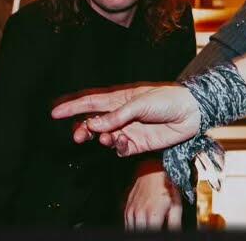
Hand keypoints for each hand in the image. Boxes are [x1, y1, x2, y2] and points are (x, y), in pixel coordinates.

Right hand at [52, 84, 200, 156]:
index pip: (90, 102)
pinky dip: (115, 147)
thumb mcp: (139, 103)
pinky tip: (119, 142)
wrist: (190, 113)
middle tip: (77, 136)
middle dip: (82, 128)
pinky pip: (119, 148)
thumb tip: (94, 125)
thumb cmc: (167, 99)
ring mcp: (128, 129)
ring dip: (99, 138)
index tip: (54, 112)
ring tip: (102, 138)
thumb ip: (116, 115)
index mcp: (119, 98)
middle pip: (93, 122)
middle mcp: (121, 114)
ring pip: (104, 137)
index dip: (72, 106)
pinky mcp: (137, 144)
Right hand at [125, 165, 181, 230]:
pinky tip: (141, 223)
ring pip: (131, 229)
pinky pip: (126, 223)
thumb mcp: (176, 205)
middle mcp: (139, 214)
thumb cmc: (166, 186)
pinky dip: (133, 225)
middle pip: (141, 232)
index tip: (161, 231)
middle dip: (148, 232)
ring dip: (140, 228)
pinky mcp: (127, 208)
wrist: (154, 170)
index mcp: (153, 215)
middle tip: (156, 226)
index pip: (152, 233)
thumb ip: (175, 223)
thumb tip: (177, 231)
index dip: (158, 234)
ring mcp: (131, 211)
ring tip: (150, 224)